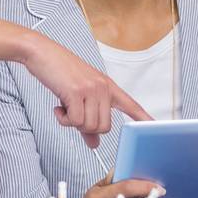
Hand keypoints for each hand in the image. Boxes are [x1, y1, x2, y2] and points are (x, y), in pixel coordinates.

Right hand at [24, 37, 150, 146]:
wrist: (42, 53)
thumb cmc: (60, 72)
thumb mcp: (78, 95)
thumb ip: (88, 121)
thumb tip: (94, 144)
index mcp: (107, 86)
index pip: (130, 104)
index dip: (143, 117)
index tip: (155, 126)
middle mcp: (103, 87)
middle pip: (104, 127)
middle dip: (86, 127)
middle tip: (72, 114)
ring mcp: (91, 89)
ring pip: (89, 126)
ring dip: (73, 123)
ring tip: (64, 107)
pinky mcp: (76, 92)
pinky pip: (74, 121)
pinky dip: (64, 120)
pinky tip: (58, 108)